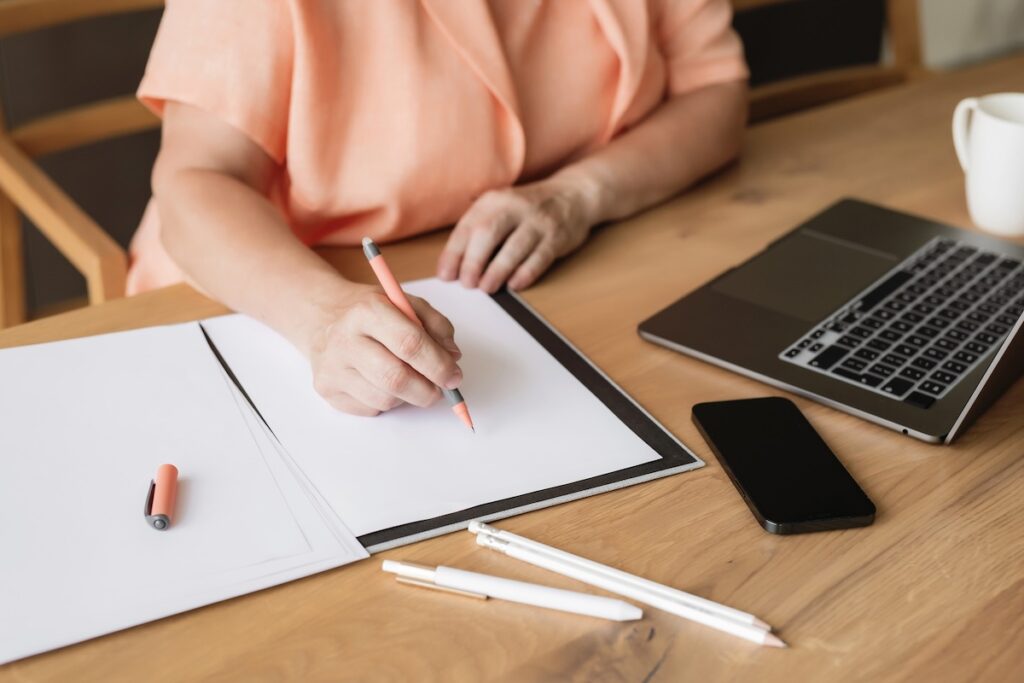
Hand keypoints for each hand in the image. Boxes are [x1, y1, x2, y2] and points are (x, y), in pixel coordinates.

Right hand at [307, 284, 462, 415]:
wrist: (324, 318)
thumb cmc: (372, 313)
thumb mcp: (407, 304)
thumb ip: (436, 326)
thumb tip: (452, 358)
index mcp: (368, 310)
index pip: (409, 343)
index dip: (438, 365)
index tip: (454, 377)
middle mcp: (345, 338)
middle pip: (396, 378)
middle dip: (428, 390)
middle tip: (440, 390)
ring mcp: (332, 367)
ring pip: (385, 399)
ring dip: (408, 396)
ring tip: (408, 379)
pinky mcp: (327, 389)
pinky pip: (370, 409)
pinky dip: (387, 401)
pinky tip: (381, 382)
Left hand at [437, 177, 598, 292]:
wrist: (574, 194)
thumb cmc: (528, 209)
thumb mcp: (500, 207)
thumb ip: (478, 230)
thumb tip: (453, 265)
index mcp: (493, 200)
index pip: (467, 227)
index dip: (453, 253)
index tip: (445, 275)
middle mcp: (514, 207)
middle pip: (488, 233)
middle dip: (473, 261)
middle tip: (467, 283)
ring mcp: (538, 221)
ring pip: (514, 247)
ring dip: (497, 270)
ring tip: (486, 288)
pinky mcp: (557, 236)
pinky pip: (540, 257)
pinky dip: (525, 273)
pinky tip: (514, 285)